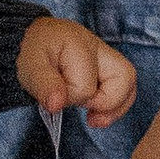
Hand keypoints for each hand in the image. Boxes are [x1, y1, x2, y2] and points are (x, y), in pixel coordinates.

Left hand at [15, 16, 135, 125]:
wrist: (33, 38)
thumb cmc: (32, 52)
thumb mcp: (30, 67)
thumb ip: (44, 86)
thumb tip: (57, 105)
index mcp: (80, 45)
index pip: (86, 85)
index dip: (71, 97)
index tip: (55, 97)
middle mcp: (100, 48)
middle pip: (124, 77)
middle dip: (105, 102)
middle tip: (85, 112)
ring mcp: (106, 56)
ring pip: (129, 82)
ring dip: (115, 106)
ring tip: (94, 119)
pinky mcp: (107, 66)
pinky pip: (125, 86)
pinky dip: (116, 104)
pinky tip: (99, 114)